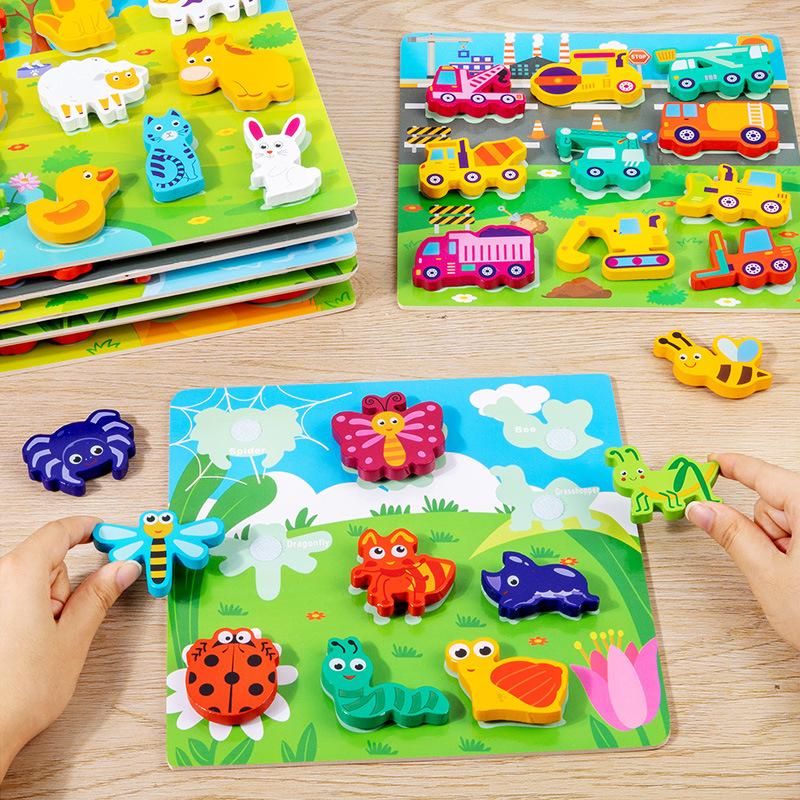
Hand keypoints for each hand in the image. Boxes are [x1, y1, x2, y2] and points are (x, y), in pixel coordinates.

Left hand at [0, 517, 140, 779]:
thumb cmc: (18, 692)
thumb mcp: (73, 638)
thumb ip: (100, 594)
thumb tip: (123, 566)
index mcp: (19, 574)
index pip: (58, 532)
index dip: (85, 528)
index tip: (104, 532)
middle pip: (43, 561)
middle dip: (62, 587)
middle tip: (64, 624)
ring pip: (27, 583)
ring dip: (43, 605)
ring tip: (40, 644)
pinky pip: (11, 600)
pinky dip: (24, 616)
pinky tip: (23, 647)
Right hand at [687, 453, 798, 650]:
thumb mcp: (769, 575)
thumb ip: (732, 535)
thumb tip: (702, 509)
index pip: (762, 473)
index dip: (732, 466)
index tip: (711, 461)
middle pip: (772, 504)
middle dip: (762, 531)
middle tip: (770, 563)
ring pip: (784, 523)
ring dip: (779, 547)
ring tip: (792, 577)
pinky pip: (798, 535)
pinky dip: (792, 553)